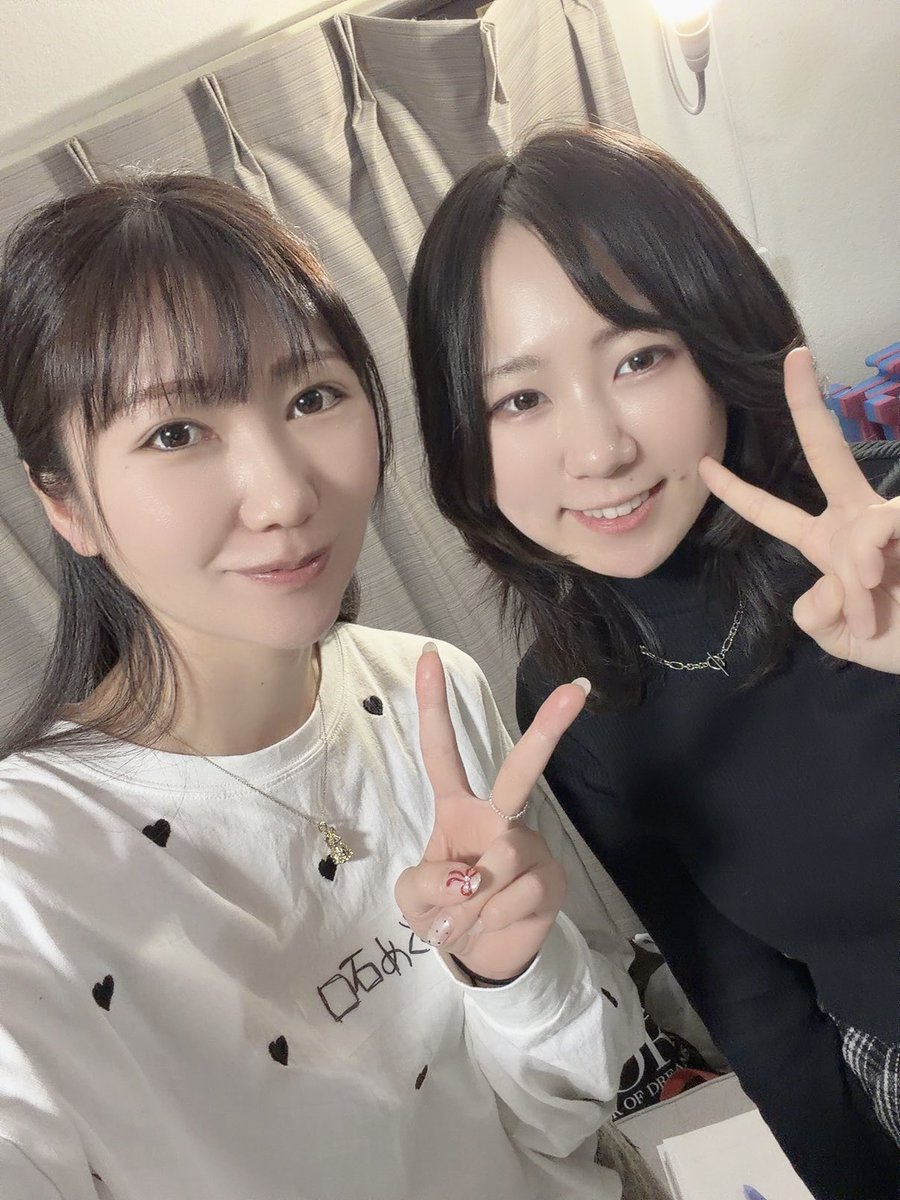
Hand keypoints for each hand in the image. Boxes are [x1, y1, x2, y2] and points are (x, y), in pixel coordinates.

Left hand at [395, 644, 588, 982]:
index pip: (442, 752)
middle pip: (519, 770)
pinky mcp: (552, 879)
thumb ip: (425, 881)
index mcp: (459, 808)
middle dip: (547, 730)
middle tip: (577, 689)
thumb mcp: (413, 899)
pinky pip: (518, 893)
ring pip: (503, 858)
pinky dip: (492, 918)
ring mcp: (530, 846)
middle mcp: (500, 817)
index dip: (434, 706)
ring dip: (471, 900)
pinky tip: (492, 924)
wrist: (481, 956)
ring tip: (463, 919)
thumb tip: (471, 876)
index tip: (430, 656)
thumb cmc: (444, 912)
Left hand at [698, 346, 899, 672]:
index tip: (702, 465)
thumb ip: (815, 612)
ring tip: (875, 619)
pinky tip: (892, 593)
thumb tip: (829, 581)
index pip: (771, 512)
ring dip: (861, 587)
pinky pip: (878, 540)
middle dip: (807, 403)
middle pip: (825, 451)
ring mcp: (891, 521)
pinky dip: (875, 583)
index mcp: (828, 544)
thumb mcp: (838, 635)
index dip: (737, 490)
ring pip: (856, 538)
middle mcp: (857, 522)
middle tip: (793, 356)